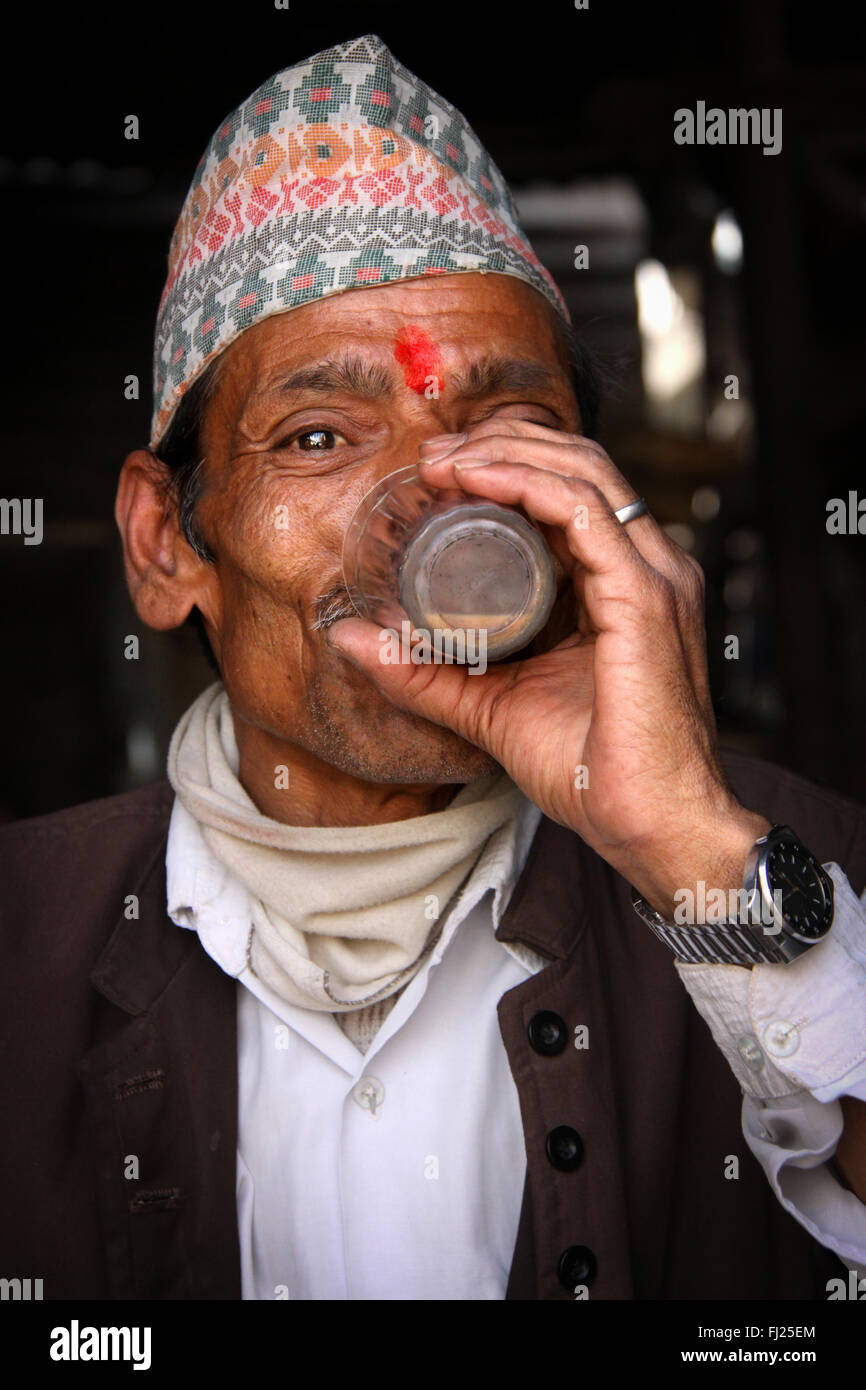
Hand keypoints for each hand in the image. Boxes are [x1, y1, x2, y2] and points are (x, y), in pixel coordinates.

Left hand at [327, 420, 768, 914]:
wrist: (647, 824)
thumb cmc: (589, 771)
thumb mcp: (488, 705)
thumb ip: (425, 673)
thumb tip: (353, 638)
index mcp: (622, 584)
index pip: (572, 491)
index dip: (506, 464)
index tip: (438, 472)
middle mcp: (647, 568)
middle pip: (579, 464)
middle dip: (502, 443)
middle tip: (433, 457)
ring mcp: (653, 577)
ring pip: (583, 472)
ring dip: (507, 452)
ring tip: (444, 461)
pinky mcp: (645, 598)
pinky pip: (586, 512)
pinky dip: (528, 483)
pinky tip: (479, 478)